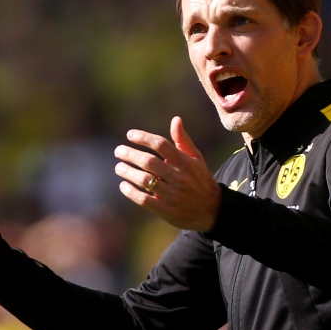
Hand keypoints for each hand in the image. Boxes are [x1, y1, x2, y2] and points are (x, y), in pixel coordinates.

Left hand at [114, 116, 220, 231]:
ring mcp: (172, 194)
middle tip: (118, 151)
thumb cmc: (200, 179)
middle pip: (149, 162)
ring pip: (145, 180)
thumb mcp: (196, 159)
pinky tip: (123, 185)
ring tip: (118, 167)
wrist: (212, 210)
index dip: (144, 138)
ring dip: (128, 172)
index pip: (161, 145)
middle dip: (130, 154)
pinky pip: (144, 200)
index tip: (130, 135)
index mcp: (185, 162)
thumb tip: (176, 119)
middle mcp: (179, 177)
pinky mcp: (166, 210)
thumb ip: (183, 140)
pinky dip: (131, 192)